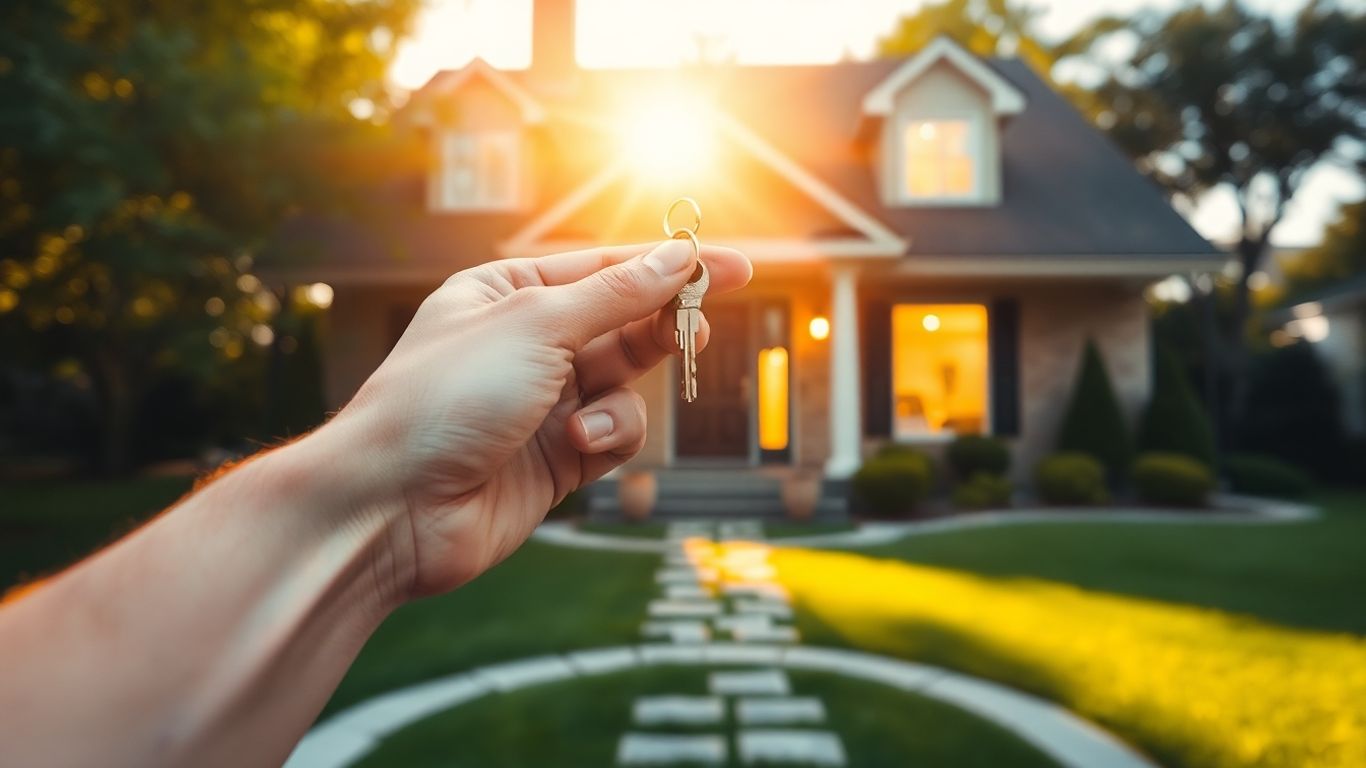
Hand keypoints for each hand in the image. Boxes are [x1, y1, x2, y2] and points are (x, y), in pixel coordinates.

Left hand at [324, 240, 750, 598]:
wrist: (393, 508)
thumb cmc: (444, 399)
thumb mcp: (536, 326)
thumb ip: (616, 295)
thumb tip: (677, 258)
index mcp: (507, 293)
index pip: (606, 269)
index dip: (671, 266)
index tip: (735, 266)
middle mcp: (527, 345)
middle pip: (623, 323)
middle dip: (659, 329)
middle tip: (695, 328)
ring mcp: (543, 404)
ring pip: (625, 385)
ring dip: (619, 401)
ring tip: (591, 419)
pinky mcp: (556, 460)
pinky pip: (613, 436)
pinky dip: (605, 440)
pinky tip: (574, 449)